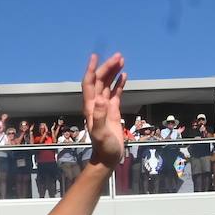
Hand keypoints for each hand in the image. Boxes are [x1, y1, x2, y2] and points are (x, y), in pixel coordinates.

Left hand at [82, 53, 126, 168]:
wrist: (108, 157)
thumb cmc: (104, 147)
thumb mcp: (101, 133)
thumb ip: (99, 117)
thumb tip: (100, 99)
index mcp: (91, 107)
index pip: (89, 83)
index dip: (91, 69)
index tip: (95, 56)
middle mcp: (96, 104)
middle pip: (100, 81)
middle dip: (107, 67)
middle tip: (119, 57)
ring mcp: (104, 107)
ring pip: (107, 85)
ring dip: (113, 72)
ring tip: (122, 61)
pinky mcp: (113, 111)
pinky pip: (115, 93)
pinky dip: (119, 84)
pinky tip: (124, 75)